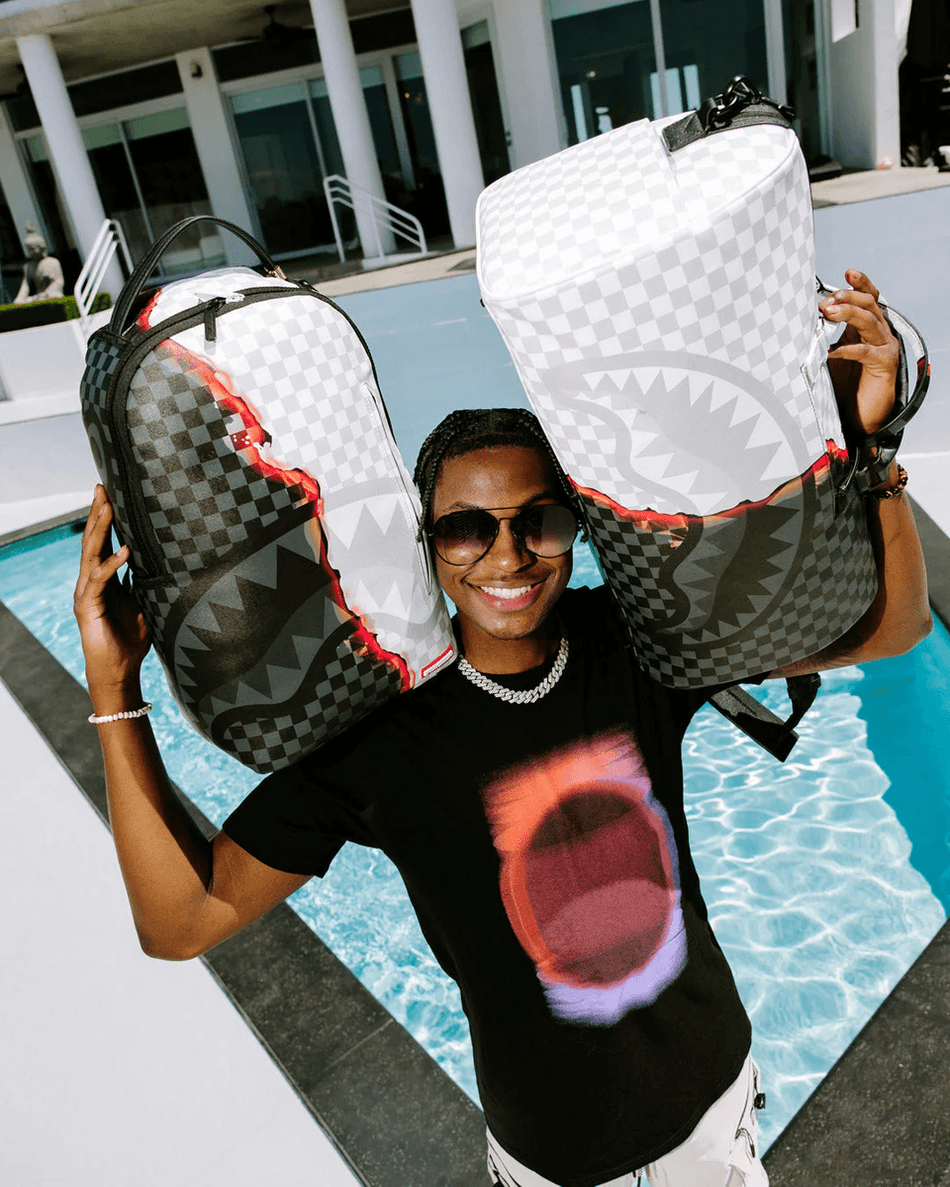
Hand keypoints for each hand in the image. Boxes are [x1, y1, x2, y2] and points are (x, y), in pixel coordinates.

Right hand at [74, 485, 150, 702]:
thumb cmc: (132, 639)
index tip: (111, 493)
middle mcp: (91, 581)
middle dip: (98, 513)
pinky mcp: (87, 607)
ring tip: (107, 507)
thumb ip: (149, 580)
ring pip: (90, 554)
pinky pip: (100, 581)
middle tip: (102, 487)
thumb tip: (168, 559)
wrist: (120, 671)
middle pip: (92, 540)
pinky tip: (125, 551)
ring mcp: (86, 593)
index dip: (106, 518)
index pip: (103, 541)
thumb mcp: (146, 602)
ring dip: (100, 530)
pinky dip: (112, 565)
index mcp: (104, 578)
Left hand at [821, 270, 898, 436]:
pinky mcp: (884, 365)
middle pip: (870, 304)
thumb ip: (822, 337)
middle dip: (848, 298)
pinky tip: (831, 351)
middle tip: (826, 302)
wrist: (859, 417)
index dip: (860, 283)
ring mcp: (885, 348)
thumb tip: (798, 321)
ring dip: (848, 313)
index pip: (869, 297)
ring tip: (828, 313)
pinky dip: (846, 349)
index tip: (846, 272)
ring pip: (871, 321)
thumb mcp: (830, 354)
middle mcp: (880, 334)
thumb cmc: (843, 386)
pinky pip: (865, 352)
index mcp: (867, 328)